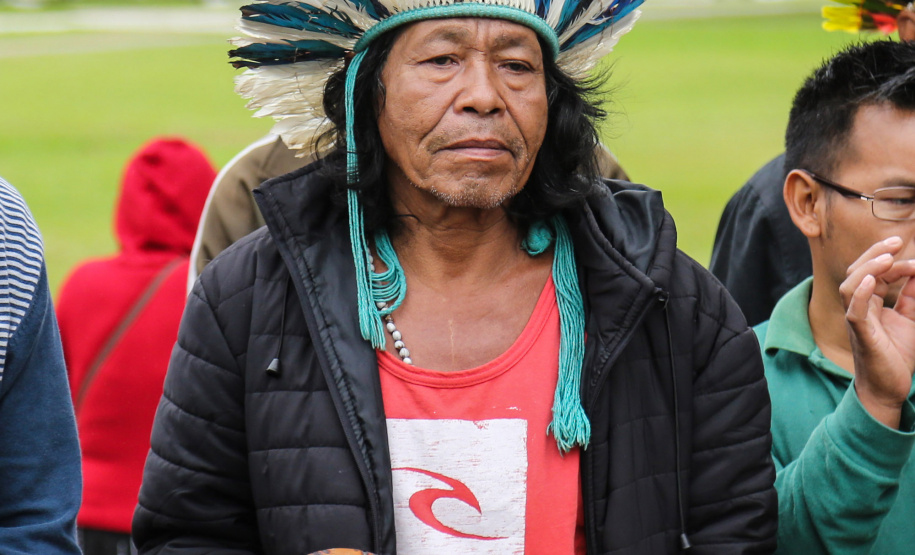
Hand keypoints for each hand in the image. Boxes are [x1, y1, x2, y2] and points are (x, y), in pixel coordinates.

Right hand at [841, 236, 914, 428]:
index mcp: (870, 304)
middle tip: (895, 241)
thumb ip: (911, 297)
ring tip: (886, 258)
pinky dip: (859, 293)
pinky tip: (869, 281)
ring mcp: (857, 320)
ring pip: (849, 286)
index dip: (893, 263)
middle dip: (874, 254)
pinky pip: (853, 310)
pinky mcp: (860, 334)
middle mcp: (858, 309)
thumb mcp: (911, 320)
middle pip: (855, 272)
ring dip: (867, 269)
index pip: (875, 275)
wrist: (889, 388)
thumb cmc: (897, 356)